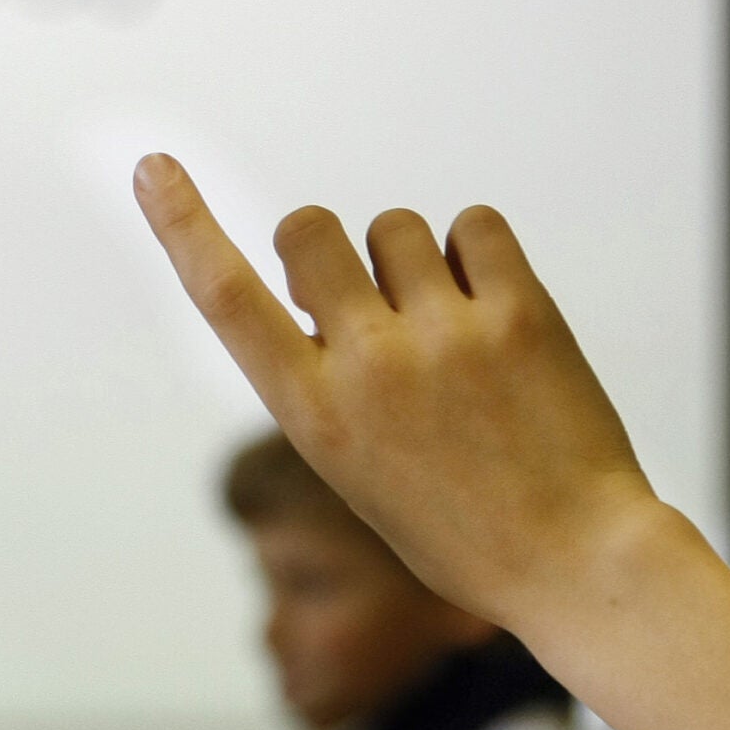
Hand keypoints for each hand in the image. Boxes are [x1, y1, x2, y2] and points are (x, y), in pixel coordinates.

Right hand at [130, 154, 729, 729]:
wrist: (576, 562)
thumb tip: (330, 282)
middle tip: (368, 295)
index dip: (183, 225)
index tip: (153, 167)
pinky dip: (477, 250)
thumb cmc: (460, 524)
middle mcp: (369, 366)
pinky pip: (473, 224)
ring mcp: (444, 336)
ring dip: (413, 258)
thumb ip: (330, 375)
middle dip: (324, 245)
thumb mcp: (358, 466)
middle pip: (308, 229)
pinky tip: (493, 308)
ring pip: (394, 226)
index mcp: (314, 414)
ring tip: (450, 329)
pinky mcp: (519, 314)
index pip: (225, 297)